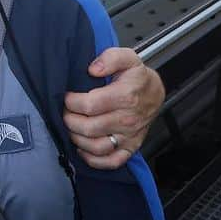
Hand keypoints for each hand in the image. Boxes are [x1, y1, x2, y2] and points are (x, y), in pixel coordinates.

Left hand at [63, 47, 163, 169]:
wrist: (154, 94)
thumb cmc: (137, 78)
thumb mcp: (127, 58)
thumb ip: (110, 58)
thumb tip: (93, 69)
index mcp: (125, 96)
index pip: (89, 105)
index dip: (71, 102)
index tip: (67, 97)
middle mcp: (127, 119)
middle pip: (89, 128)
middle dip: (70, 120)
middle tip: (66, 112)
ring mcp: (128, 136)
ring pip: (96, 147)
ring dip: (77, 139)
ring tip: (72, 127)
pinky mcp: (129, 148)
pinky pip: (111, 162)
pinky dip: (93, 160)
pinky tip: (83, 148)